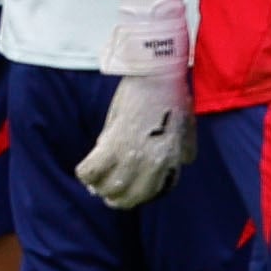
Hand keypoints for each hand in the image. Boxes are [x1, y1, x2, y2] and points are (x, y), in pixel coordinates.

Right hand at [76, 0, 195, 208]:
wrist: (158, 71)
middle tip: (104, 190)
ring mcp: (134, 155)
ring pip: (108, 188)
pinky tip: (84, 169)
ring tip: (93, 180)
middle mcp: (155, 164)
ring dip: (98, 187)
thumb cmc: (171, 95)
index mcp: (172, 161)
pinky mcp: (114, 142)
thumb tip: (180, 164)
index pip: (152, 194)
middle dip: (114, 198)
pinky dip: (85, 173)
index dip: (135, 196)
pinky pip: (92, 170)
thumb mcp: (186, 129)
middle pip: (129, 199)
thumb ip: (183, 150)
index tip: (124, 191)